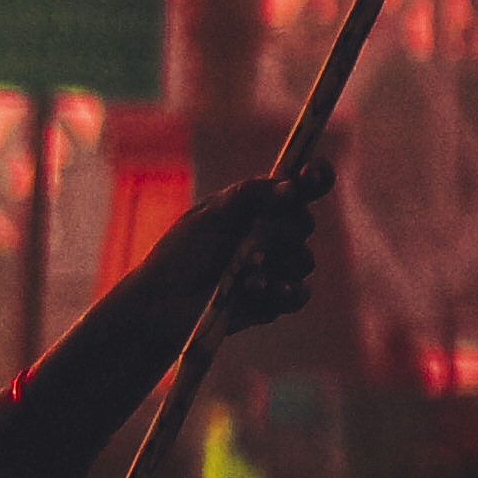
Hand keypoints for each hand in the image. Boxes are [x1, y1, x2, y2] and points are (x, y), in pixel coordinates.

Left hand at [169, 156, 329, 339]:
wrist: (161, 302)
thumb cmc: (181, 253)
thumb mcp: (210, 214)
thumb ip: (250, 195)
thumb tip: (291, 188)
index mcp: (260, 208)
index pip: (300, 187)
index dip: (316, 177)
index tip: (310, 175)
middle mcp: (272, 236)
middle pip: (303, 223)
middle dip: (281, 231)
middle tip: (251, 243)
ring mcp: (276, 269)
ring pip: (303, 260)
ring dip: (277, 263)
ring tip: (245, 273)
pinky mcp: (273, 302)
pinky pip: (298, 295)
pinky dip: (286, 291)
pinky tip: (263, 290)